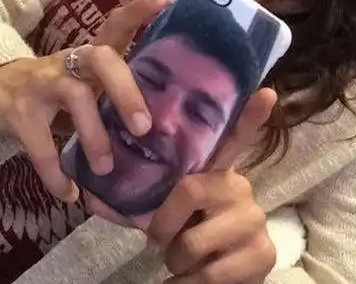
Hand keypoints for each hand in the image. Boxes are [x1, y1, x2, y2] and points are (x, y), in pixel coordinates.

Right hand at [0, 0, 168, 201]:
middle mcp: (69, 63)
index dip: (138, 11)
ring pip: (75, 98)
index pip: (115, 25)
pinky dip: (55, 173)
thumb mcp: (79, 81)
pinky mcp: (19, 112)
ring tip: (106, 168)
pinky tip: (69, 192)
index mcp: (87, 56)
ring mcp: (42, 84)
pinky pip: (40, 144)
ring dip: (94, 135)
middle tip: (144, 127)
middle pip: (102, 59)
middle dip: (126, 91)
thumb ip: (108, 95)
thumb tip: (155, 132)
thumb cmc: (49, 88)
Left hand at [148, 90, 276, 283]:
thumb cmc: (186, 239)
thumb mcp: (161, 217)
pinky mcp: (262, 254)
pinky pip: (208, 273)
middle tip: (159, 240)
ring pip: (193, 240)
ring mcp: (254, 219)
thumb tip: (89, 195)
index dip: (251, 114)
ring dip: (174, 260)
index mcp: (217, 171)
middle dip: (162, 224)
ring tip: (182, 260)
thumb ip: (133, 202)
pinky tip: (191, 280)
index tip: (266, 91)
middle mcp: (240, 187)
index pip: (235, 137)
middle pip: (189, 189)